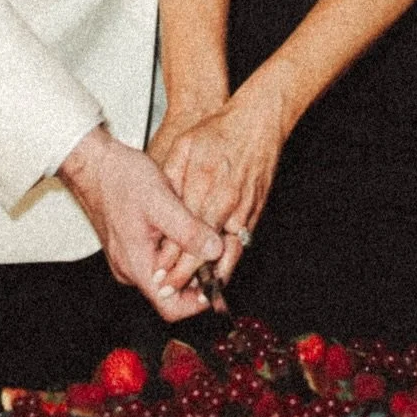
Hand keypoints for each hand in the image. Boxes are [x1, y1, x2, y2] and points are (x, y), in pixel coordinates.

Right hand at [58, 126, 223, 319]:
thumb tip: (215, 251)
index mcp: (136, 265)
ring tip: (204, 234)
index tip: (218, 281)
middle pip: (172, 291)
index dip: (198, 301)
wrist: (93, 162)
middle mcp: (130, 268)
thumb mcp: (161, 201)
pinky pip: (158, 257)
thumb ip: (188, 230)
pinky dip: (176, 247)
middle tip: (218, 250)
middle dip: (198, 275)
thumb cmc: (120, 179)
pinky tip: (185, 224)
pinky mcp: (130, 246)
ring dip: (188, 258)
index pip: (170, 307)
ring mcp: (129, 258)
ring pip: (167, 273)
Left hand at [154, 81, 290, 290]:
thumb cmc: (220, 130)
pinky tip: (219, 274)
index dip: (170, 258)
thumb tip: (160, 205)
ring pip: (227, 252)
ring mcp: (244, 207)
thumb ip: (170, 177)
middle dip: (186, 275)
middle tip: (171, 292)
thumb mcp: (184, 146)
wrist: (258, 121)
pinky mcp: (256, 210)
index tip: (158, 276)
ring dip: (212, 275)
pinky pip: (242, 243)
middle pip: (203, 248)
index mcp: (204, 185)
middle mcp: (226, 201)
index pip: (183, 233)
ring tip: (197, 295)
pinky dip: (230, 261)